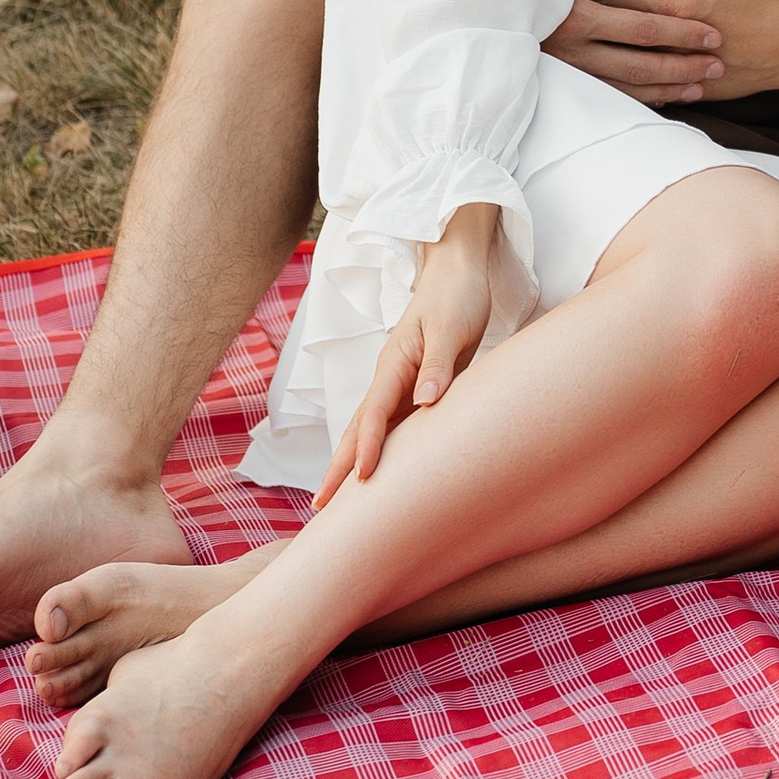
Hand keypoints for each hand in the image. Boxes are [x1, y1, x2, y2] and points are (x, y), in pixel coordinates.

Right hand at [318, 210, 495, 499]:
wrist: (458, 272)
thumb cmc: (456, 295)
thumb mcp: (451, 327)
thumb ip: (439, 364)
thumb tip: (425, 402)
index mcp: (394, 363)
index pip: (375, 413)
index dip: (369, 447)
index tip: (363, 478)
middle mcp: (390, 377)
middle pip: (359, 429)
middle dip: (339, 467)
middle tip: (320, 507)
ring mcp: (400, 383)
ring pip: (372, 430)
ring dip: (355, 462)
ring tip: (341, 501)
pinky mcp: (417, 386)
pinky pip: (396, 425)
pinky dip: (384, 450)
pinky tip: (381, 471)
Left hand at [564, 0, 778, 99]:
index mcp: (678, 5)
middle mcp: (672, 43)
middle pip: (611, 28)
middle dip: (582, 13)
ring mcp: (676, 74)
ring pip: (617, 63)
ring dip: (591, 46)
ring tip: (574, 30)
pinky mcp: (682, 94)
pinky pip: (637, 90)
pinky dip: (614, 77)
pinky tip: (596, 64)